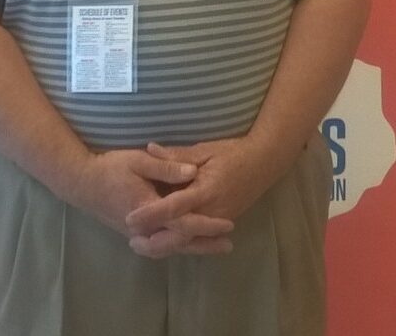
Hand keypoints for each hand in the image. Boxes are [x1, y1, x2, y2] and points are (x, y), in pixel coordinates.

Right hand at [73, 148, 233, 255]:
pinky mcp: (134, 234)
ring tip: (214, 247)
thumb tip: (193, 171)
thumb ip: (166, 167)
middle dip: (205, 244)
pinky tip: (187, 245)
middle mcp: (145, 229)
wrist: (82, 183)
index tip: (228, 223)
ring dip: (193, 248)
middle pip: (180, 242)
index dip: (207, 224)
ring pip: (170, 248)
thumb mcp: (139, 161)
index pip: (184, 222)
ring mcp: (138, 234)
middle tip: (228, 244)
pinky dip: (176, 247)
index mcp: (149, 210)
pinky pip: (160, 246)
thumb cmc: (111, 168)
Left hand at [125, 138, 272, 257]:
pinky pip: (197, 238)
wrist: (264, 162)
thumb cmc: (233, 152)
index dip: (151, 214)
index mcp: (205, 190)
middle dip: (155, 241)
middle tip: (131, 240)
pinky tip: (165, 241)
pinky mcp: (220, 223)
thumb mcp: (205, 149)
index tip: (130, 218)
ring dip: (165, 245)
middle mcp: (211, 211)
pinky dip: (180, 242)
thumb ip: (177, 154)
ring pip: (188, 242)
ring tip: (142, 245)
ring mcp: (217, 220)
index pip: (174, 207)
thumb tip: (150, 149)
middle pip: (180, 235)